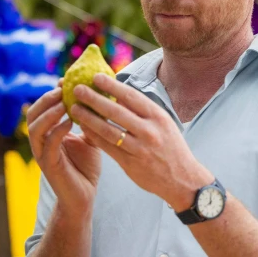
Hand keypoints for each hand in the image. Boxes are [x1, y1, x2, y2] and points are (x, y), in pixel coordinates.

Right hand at [26, 86, 100, 215]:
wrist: (84, 196)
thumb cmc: (85, 167)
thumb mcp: (89, 138)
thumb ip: (89, 121)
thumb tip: (100, 98)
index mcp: (49, 132)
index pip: (43, 107)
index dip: (51, 93)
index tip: (65, 80)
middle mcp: (41, 141)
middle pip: (32, 114)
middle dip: (46, 99)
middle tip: (61, 88)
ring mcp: (42, 154)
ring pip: (34, 129)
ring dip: (48, 113)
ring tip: (63, 102)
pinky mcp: (49, 166)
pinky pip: (47, 146)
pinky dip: (56, 132)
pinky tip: (68, 123)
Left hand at [70, 73, 213, 208]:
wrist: (183, 179)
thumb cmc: (171, 147)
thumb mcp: (164, 123)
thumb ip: (143, 111)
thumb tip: (119, 94)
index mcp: (158, 117)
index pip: (131, 96)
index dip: (111, 85)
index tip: (95, 77)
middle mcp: (149, 131)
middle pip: (116, 111)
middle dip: (94, 98)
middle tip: (77, 89)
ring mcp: (139, 148)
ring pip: (108, 130)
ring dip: (88, 118)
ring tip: (75, 108)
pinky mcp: (130, 164)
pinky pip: (107, 147)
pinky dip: (93, 136)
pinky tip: (83, 128)